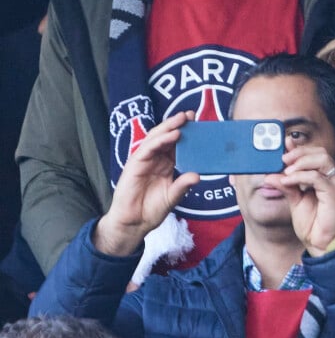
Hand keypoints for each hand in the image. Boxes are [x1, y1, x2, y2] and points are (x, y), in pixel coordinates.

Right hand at [94, 111, 199, 255]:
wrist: (133, 223)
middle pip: (166, 136)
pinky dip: (160, 140)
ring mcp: (144, 160)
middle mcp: (155, 159)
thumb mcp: (173, 197)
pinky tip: (173, 135)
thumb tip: (197, 176)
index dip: (187, 133)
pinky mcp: (135, 164)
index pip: (176, 144)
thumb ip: (183, 185)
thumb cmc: (151, 210)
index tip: (199, 123)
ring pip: (156, 138)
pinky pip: (148, 148)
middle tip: (191, 114)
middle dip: (178, 124)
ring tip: (183, 119)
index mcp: (165, 164)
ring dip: (169, 127)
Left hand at [279, 145, 334, 254]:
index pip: (316, 152)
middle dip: (299, 153)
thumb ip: (286, 183)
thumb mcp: (294, 198)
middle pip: (320, 151)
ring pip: (321, 158)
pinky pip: (316, 177)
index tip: (283, 148)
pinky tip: (288, 182)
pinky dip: (299, 176)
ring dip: (301, 162)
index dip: (299, 148)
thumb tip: (270, 173)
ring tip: (287, 172)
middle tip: (283, 161)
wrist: (320, 243)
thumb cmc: (312, 222)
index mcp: (327, 176)